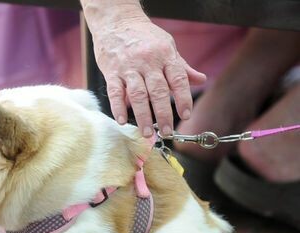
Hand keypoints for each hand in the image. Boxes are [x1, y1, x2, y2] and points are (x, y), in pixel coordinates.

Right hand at [92, 17, 205, 136]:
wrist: (116, 20)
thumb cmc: (143, 37)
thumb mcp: (167, 46)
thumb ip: (182, 67)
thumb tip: (201, 80)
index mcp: (165, 55)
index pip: (178, 80)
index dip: (183, 99)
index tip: (186, 115)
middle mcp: (148, 61)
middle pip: (158, 91)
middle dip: (164, 114)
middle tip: (167, 132)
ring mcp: (129, 67)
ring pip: (138, 95)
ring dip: (143, 116)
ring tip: (147, 133)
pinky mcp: (112, 71)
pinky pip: (115, 92)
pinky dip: (118, 108)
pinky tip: (122, 120)